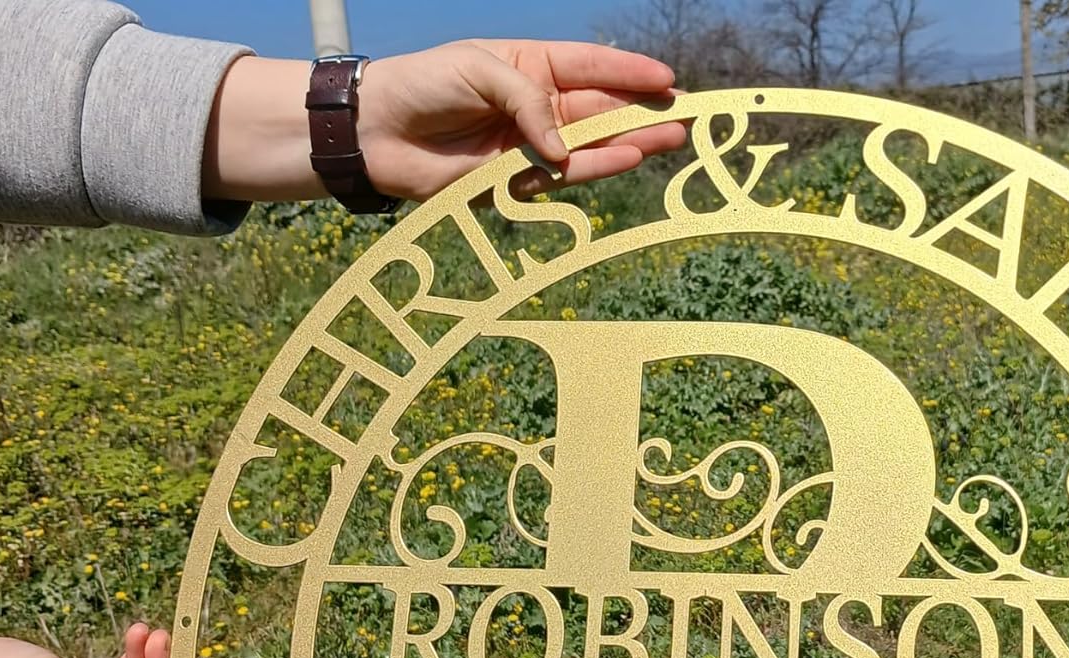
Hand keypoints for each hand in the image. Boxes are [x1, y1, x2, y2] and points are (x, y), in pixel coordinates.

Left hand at [359, 40, 687, 200]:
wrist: (380, 132)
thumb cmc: (425, 85)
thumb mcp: (480, 70)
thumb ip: (527, 102)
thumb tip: (562, 149)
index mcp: (530, 65)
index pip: (591, 67)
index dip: (630, 72)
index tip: (668, 79)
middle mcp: (538, 105)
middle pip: (602, 108)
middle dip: (645, 111)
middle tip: (688, 117)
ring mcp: (532, 145)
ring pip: (593, 144)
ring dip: (634, 141)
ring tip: (673, 139)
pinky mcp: (519, 183)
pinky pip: (565, 176)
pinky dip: (596, 169)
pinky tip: (629, 158)